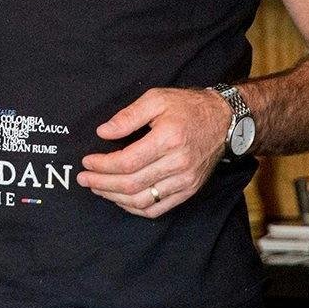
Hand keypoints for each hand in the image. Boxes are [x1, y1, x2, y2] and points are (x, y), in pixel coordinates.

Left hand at [78, 87, 230, 218]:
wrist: (224, 121)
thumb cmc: (188, 107)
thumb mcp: (157, 99)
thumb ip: (128, 116)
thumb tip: (103, 132)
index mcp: (169, 139)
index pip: (127, 161)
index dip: (102, 165)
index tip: (87, 161)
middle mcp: (178, 164)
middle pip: (131, 184)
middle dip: (102, 183)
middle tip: (84, 178)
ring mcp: (185, 181)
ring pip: (142, 201)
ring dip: (115, 198)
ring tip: (98, 188)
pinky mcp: (189, 190)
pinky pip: (157, 209)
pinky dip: (135, 208)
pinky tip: (120, 199)